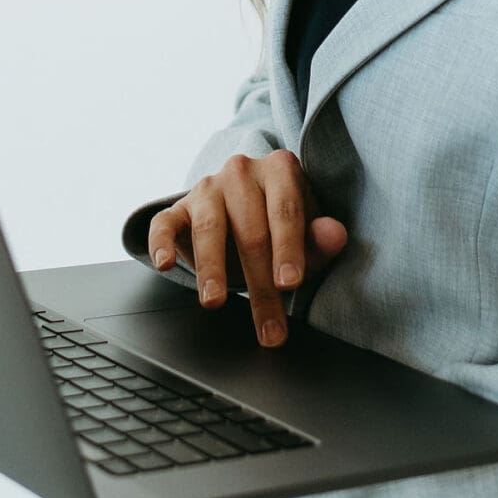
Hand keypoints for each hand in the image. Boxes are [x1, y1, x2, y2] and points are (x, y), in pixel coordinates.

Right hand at [148, 149, 348, 347]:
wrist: (245, 205)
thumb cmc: (282, 223)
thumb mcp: (307, 230)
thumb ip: (320, 237)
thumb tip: (335, 235)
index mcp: (279, 169)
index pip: (286, 211)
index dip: (288, 249)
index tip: (290, 284)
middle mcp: (241, 171)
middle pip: (250, 231)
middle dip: (260, 285)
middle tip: (268, 328)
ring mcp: (207, 187)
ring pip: (209, 227)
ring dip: (212, 268)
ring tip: (216, 301)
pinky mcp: (178, 207)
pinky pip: (164, 223)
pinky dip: (161, 244)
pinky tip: (165, 265)